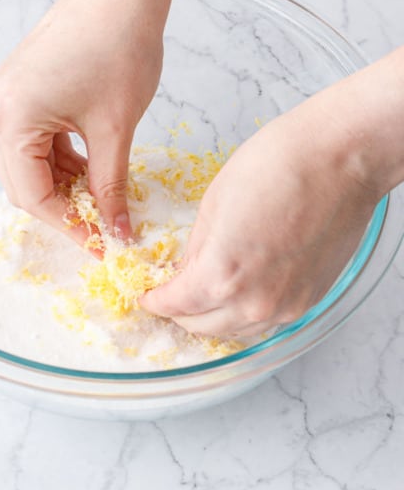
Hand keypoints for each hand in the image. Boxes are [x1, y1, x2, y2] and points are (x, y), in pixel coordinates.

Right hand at [0, 0, 165, 241]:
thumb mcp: (115, 130)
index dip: (67, 226)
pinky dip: (59, 158)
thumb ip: (110, 187)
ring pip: (27, 162)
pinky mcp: (18, 87)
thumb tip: (116, 230)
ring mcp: (2, 96)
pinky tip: (90, 167)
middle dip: (62, 208)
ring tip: (102, 197)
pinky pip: (32, 139)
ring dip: (62, 183)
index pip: (31, 195)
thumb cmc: (122, 49)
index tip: (99, 245)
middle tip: (102, 227)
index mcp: (11, 118)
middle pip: (22, 182)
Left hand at [140, 93, 379, 336]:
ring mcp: (286, 306)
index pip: (174, 305)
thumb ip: (196, 249)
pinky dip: (245, 313)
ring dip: (213, 316)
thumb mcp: (214, 203)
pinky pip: (266, 322)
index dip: (155, 300)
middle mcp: (254, 302)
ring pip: (235, 330)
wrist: (339, 159)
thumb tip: (185, 273)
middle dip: (180, 311)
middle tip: (172, 293)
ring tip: (204, 293)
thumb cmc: (278, 165)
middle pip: (201, 326)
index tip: (149, 294)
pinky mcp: (309, 300)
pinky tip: (239, 291)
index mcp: (221, 275)